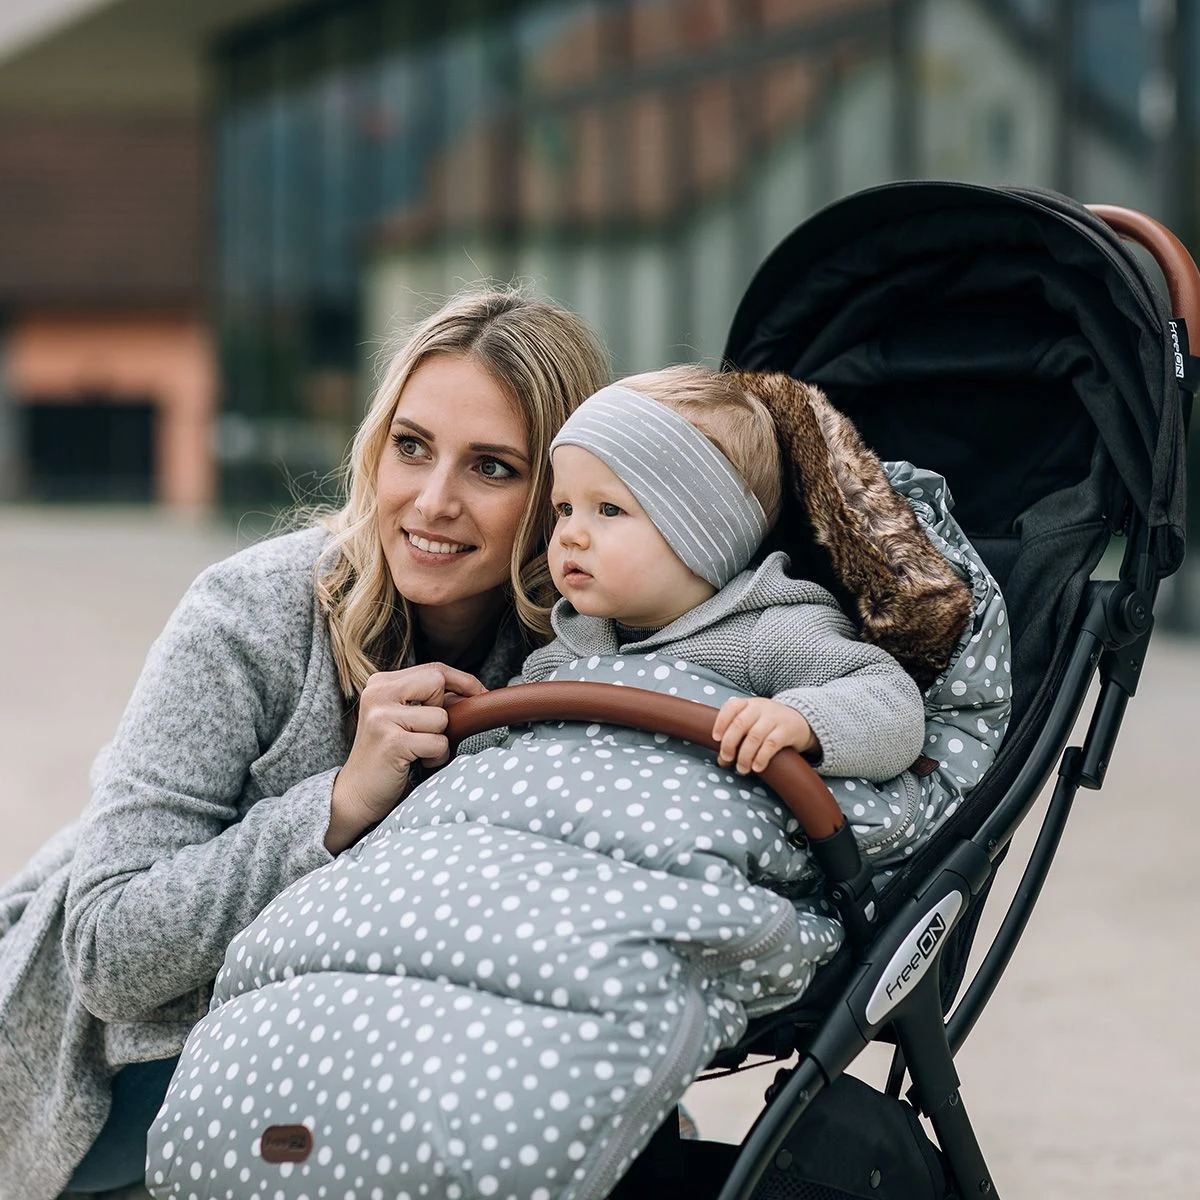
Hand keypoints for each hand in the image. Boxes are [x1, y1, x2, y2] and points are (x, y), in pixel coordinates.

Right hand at [326, 663, 486, 852]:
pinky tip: (416, 762)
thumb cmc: (387, 755)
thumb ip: (429, 700)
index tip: (479, 694)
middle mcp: (378, 693)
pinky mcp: (391, 742)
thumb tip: (474, 693)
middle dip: (445, 711)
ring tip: (419, 751)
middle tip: (431, 732)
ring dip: (440, 740)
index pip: (434, 669)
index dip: (462, 680)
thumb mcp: (404, 717)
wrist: (355, 793)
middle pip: (437, 682)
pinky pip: (438, 743)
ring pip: (441, 717)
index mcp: (381, 683)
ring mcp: (382, 717)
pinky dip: (436, 757)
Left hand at [711, 696, 817, 774]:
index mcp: (748, 703)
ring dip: (745, 755)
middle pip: (740, 724)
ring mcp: (774, 717)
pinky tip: (757, 767)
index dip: (720, 722)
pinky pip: (771, 744)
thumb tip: (721, 760)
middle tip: (726, 759)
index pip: (731, 707)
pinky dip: (761, 757)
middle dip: (730, 744)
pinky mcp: (787, 730)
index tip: (715, 738)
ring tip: (742, 769)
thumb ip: (736, 737)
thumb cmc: (769, 724)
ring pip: (754, 736)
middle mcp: (760, 707)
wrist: (801, 720)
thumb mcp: (753, 723)